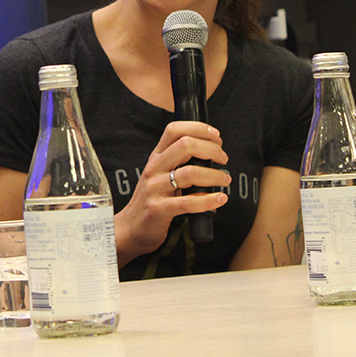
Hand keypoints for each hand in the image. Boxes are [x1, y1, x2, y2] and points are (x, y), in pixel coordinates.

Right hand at [114, 121, 231, 265]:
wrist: (130, 228)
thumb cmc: (152, 200)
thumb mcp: (159, 175)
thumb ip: (178, 163)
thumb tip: (209, 154)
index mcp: (156, 157)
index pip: (173, 130)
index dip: (198, 128)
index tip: (216, 136)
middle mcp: (154, 169)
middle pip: (185, 145)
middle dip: (211, 149)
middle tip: (223, 159)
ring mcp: (155, 188)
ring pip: (190, 173)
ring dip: (214, 175)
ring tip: (225, 180)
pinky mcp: (159, 209)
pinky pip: (188, 202)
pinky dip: (208, 200)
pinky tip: (220, 199)